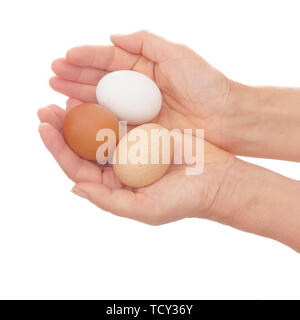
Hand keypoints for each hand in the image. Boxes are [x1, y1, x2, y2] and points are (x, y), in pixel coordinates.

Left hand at [38, 99, 234, 224]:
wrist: (217, 180)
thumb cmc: (184, 200)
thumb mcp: (146, 209)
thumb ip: (109, 201)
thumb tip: (74, 188)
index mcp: (114, 188)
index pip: (78, 169)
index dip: (58, 150)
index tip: (44, 129)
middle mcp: (118, 169)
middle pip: (83, 148)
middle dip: (62, 129)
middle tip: (45, 109)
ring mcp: (131, 150)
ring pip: (98, 131)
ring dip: (80, 115)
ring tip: (63, 98)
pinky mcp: (146, 134)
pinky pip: (122, 119)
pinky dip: (107, 108)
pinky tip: (94, 96)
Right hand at [50, 30, 230, 147]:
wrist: (224, 118)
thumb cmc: (205, 84)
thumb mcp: (176, 54)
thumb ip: (145, 42)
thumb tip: (113, 37)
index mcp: (144, 69)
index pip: (109, 61)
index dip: (86, 59)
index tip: (64, 59)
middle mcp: (137, 90)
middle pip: (101, 82)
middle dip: (75, 78)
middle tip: (52, 77)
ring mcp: (138, 111)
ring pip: (103, 103)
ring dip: (78, 97)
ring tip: (56, 94)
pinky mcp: (141, 131)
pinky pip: (114, 124)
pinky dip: (95, 120)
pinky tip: (77, 115)